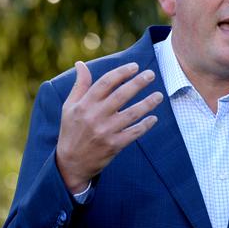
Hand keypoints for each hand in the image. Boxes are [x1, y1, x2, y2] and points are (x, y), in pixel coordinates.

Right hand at [56, 61, 163, 192]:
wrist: (71, 163)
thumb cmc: (71, 130)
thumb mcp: (69, 107)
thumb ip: (79, 85)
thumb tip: (80, 63)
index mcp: (84, 105)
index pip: (105, 83)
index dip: (122, 72)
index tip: (135, 66)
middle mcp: (95, 116)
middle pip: (121, 95)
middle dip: (138, 83)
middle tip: (151, 74)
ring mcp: (105, 131)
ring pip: (131, 114)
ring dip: (147, 103)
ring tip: (159, 95)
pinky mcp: (114, 145)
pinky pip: (134, 133)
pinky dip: (145, 125)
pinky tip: (154, 118)